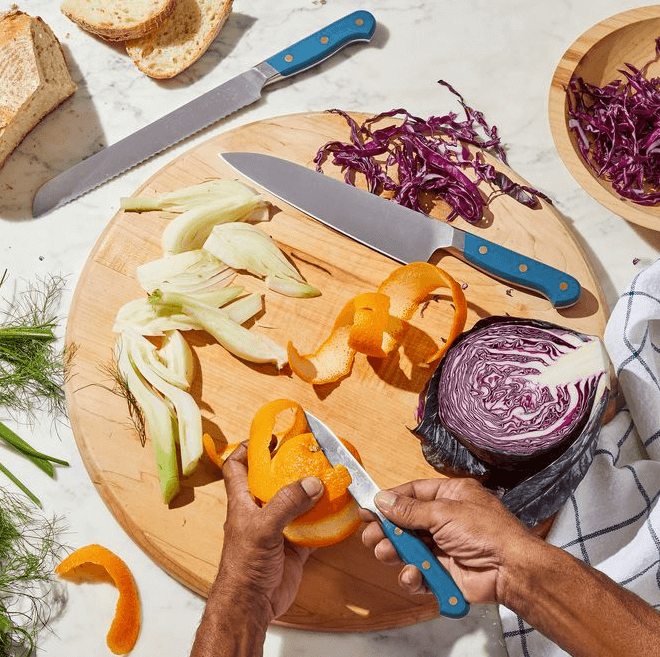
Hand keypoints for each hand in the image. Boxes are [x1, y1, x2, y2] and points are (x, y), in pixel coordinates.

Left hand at [219, 443, 323, 620]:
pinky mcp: (293, 546)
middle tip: (310, 452)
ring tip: (329, 475)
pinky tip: (339, 510)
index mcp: (243, 501)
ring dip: (311, 491)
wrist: (252, 605)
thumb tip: (313, 482)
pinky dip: (325, 519)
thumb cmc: (244, 565)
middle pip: (272, 481)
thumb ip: (287, 503)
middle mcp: (259, 511)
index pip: (237, 466)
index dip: (248, 449)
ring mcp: (278, 528)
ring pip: (295, 502)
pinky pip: (312, 526)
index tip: (269, 437)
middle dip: (288, 466)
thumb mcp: (262, 528)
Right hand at [360, 477, 536, 604]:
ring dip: (395, 553)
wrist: (511, 571)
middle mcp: (445, 520)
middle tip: (371, 537)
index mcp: (450, 496)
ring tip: (387, 554)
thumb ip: (410, 510)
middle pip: (406, 524)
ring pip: (408, 550)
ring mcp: (444, 548)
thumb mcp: (444, 513)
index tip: (368, 508)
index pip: (412, 494)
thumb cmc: (487, 532)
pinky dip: (411, 576)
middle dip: (387, 531)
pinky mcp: (443, 574)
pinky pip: (418, 574)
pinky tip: (412, 574)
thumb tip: (383, 500)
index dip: (389, 501)